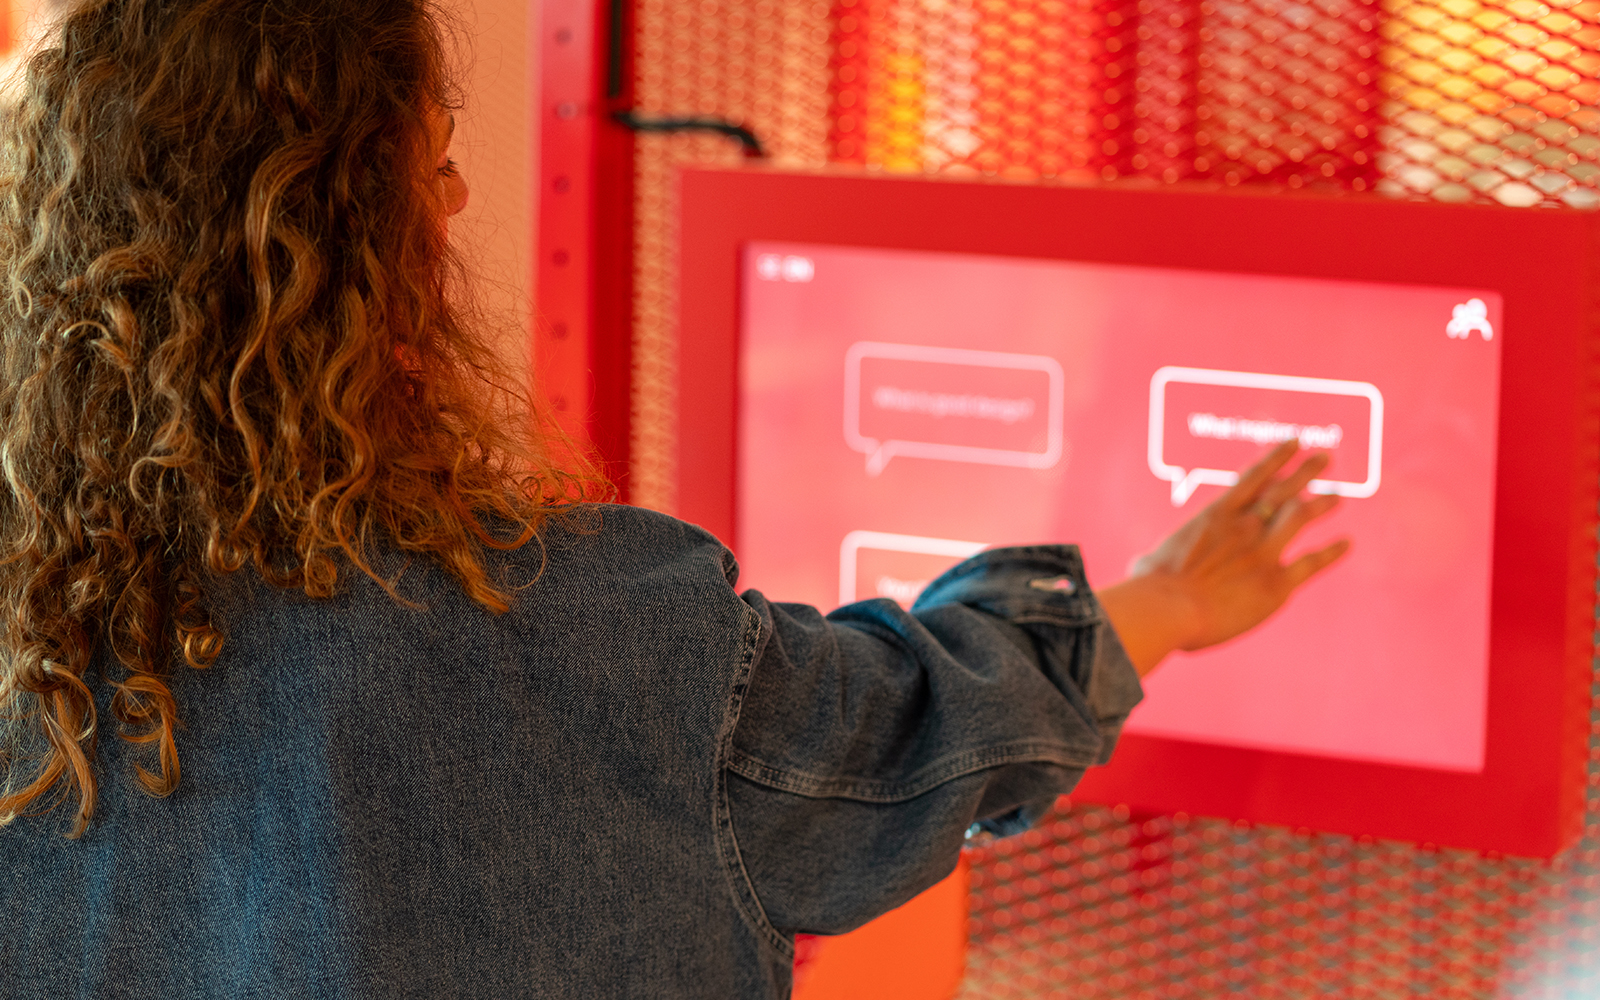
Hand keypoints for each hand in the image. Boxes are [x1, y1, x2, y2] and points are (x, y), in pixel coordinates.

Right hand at [1097, 440, 1350, 675]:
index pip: (1254, 477)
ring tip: (1337, 496)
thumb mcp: (1149, 562)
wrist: (1167, 608)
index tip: (1295, 442)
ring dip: (1322, 504)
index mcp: (1216, 515)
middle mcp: (1245, 525)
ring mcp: (1264, 551)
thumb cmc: (1150, 587)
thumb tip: (1143, 564)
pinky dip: (1331, 552)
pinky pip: (1311, 563)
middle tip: (1326, 459)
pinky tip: (1345, 544)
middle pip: (1284, 489)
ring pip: (1302, 518)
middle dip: (1307, 471)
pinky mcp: (1277, 583)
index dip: (1277, 457)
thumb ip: (1156, 557)